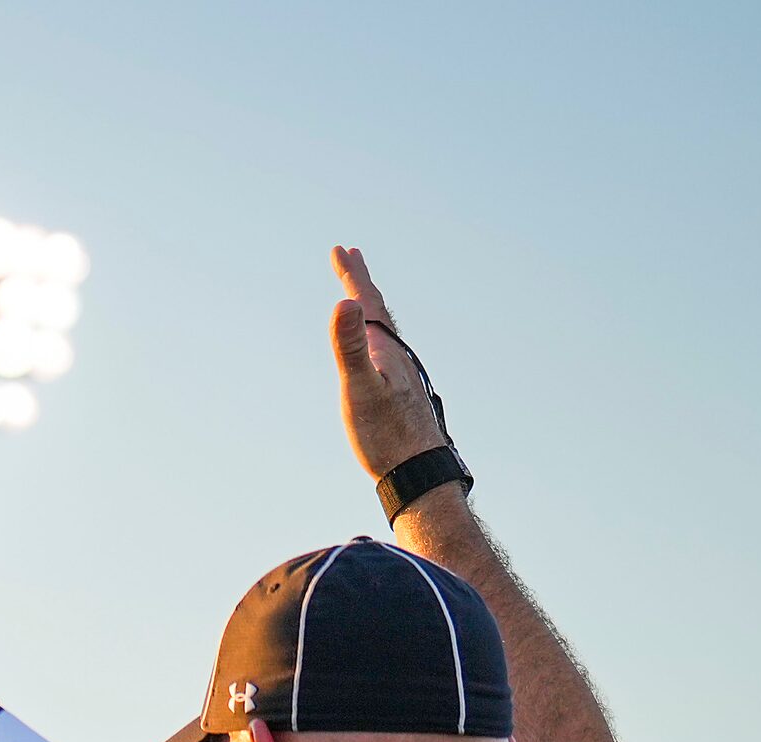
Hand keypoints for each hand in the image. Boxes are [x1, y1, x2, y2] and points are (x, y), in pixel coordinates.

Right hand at [328, 247, 453, 482]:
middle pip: (378, 313)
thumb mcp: (360, 389)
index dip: (353, 276)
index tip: (341, 250)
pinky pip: (385, 356)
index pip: (367, 304)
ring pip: (384, 334)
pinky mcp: (401, 397)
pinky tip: (376, 358)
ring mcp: (401, 377)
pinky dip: (375, 343)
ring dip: (369, 314)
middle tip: (351, 259)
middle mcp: (397, 358)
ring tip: (360, 306)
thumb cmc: (385, 435)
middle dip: (361, 285)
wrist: (419, 472)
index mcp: (385, 350)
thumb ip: (350, 347)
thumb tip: (344, 303)